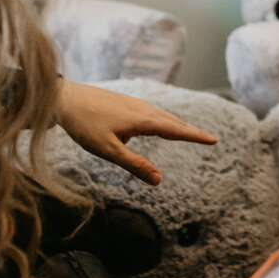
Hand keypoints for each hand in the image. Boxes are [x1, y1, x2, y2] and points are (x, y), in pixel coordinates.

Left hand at [56, 79, 216, 184]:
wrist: (64, 98)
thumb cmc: (84, 125)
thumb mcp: (108, 150)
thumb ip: (135, 164)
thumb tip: (159, 180)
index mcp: (144, 120)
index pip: (177, 130)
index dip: (196, 137)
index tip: (214, 140)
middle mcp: (145, 109)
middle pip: (174, 122)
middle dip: (191, 131)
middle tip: (209, 139)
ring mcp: (137, 103)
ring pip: (164, 116)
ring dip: (178, 125)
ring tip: (189, 134)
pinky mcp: (128, 103)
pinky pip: (153, 113)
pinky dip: (164, 120)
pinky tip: (158, 125)